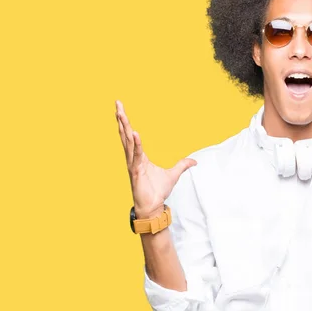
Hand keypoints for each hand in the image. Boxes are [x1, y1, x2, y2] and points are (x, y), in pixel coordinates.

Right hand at [115, 100, 196, 217]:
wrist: (153, 207)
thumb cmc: (158, 192)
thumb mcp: (173, 175)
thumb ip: (182, 165)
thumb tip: (194, 162)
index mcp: (140, 156)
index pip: (131, 135)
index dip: (127, 123)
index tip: (121, 110)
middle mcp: (134, 157)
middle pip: (126, 134)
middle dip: (121, 119)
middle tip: (117, 103)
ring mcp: (133, 163)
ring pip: (127, 141)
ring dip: (124, 127)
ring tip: (120, 113)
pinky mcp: (136, 171)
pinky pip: (136, 155)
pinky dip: (136, 144)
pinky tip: (135, 133)